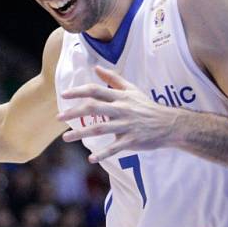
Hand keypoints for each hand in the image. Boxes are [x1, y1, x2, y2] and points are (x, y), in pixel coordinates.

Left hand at [59, 66, 180, 162]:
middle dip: (75, 112)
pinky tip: (91, 158)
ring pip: (101, 129)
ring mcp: (126, 125)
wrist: (169, 124)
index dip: (79, 91)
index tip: (64, 95)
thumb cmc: (147, 106)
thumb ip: (113, 79)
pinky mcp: (132, 140)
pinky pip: (115, 148)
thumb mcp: (132, 90)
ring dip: (82, 133)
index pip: (96, 91)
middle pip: (94, 108)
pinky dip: (103, 153)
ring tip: (66, 137)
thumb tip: (96, 68)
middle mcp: (122, 109)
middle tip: (58, 117)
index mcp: (120, 97)